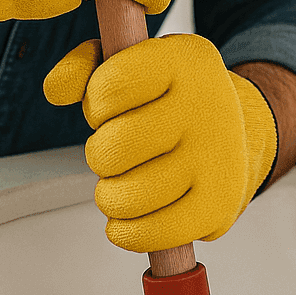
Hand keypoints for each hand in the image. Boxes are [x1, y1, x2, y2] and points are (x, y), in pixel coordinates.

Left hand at [43, 34, 277, 252]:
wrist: (240, 130)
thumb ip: (86, 66)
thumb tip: (56, 89)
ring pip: (127, 195)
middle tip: (115, 152)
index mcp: (186, 61)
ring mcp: (217, 158)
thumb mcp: (134, 63)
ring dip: (110, 195)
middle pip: (114, 147)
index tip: (109, 109)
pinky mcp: (219, 206)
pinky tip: (129, 217)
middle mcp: (208, 105)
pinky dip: (128, 231)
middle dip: (101, 154)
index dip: (96, 105)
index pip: (111, 86)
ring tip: (123, 184)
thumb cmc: (172, 99)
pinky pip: (153, 233)